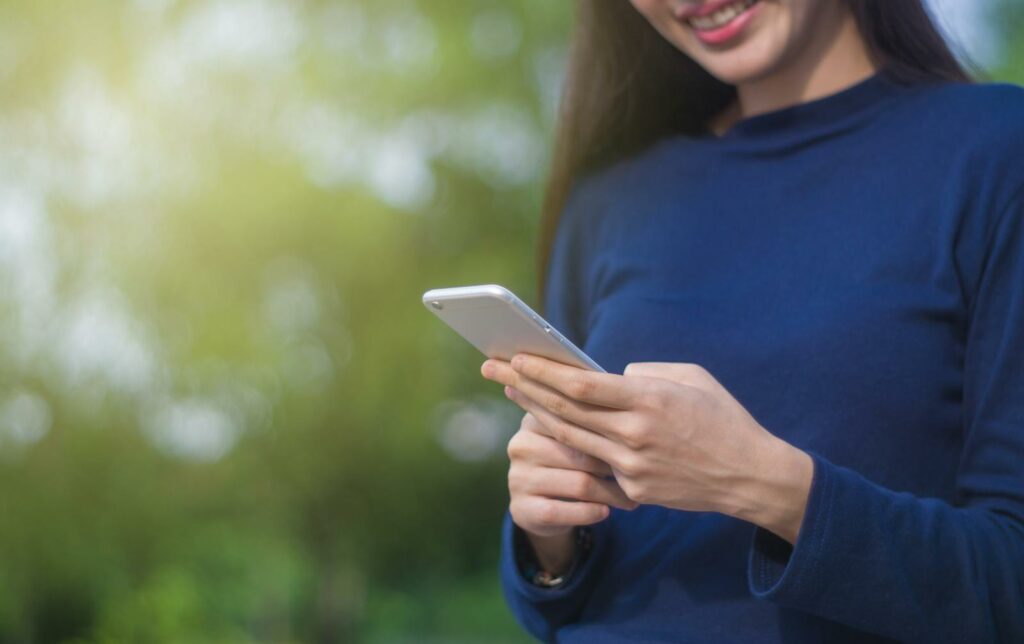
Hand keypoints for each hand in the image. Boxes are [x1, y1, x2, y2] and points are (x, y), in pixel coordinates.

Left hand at [482, 355, 812, 543]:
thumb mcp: (691, 377)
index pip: (580, 384)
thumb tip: (609, 377)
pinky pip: (593, 464)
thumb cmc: (722, 417)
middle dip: (523, 386)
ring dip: (535, 413)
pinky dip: (567, 445)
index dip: (543, 371)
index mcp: (649, 400)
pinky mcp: (633, 490)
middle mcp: (634, 434)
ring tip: (512, 392)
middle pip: (564, 410)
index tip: (517, 357)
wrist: (749, 475)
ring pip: (570, 437)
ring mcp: (631, 467)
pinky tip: (547, 428)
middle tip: (494, 368)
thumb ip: (645, 374)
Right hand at [506, 412, 637, 539]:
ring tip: (631, 499)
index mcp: (535, 418)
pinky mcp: (520, 507)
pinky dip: (589, 513)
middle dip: (615, 468)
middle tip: (641, 476)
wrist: (541, 506)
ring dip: (611, 494)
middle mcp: (521, 445)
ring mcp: (518, 477)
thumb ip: (595, 424)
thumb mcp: (576, 439)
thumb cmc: (570, 463)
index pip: (579, 422)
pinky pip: (562, 511)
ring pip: (578, 484)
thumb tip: (636, 421)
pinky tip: (605, 512)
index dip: (611, 437)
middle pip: (582, 454)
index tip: (639, 446)